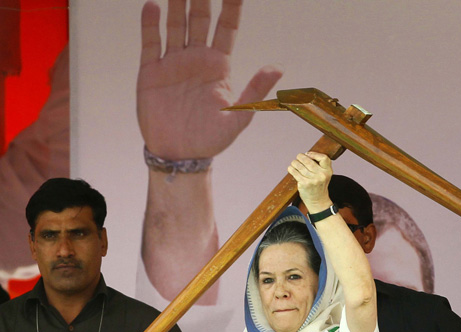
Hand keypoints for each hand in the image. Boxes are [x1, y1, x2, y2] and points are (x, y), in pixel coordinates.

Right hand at [137, 0, 282, 159]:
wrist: (180, 156)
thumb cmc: (211, 140)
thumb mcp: (237, 118)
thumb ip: (255, 91)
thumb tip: (278, 68)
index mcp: (218, 67)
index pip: (227, 28)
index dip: (231, 7)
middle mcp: (196, 59)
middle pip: (199, 19)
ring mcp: (173, 63)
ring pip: (175, 25)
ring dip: (177, 4)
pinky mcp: (151, 72)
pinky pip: (151, 43)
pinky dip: (151, 25)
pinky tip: (153, 7)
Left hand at [287, 152, 332, 212]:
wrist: (318, 201)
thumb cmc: (319, 186)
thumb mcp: (324, 175)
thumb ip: (319, 166)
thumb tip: (305, 155)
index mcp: (328, 171)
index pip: (324, 158)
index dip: (314, 154)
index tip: (308, 154)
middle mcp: (321, 175)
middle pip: (308, 161)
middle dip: (301, 157)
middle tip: (298, 157)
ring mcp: (313, 180)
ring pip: (300, 166)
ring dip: (294, 163)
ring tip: (293, 163)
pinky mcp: (304, 184)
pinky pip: (295, 173)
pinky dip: (291, 169)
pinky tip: (290, 168)